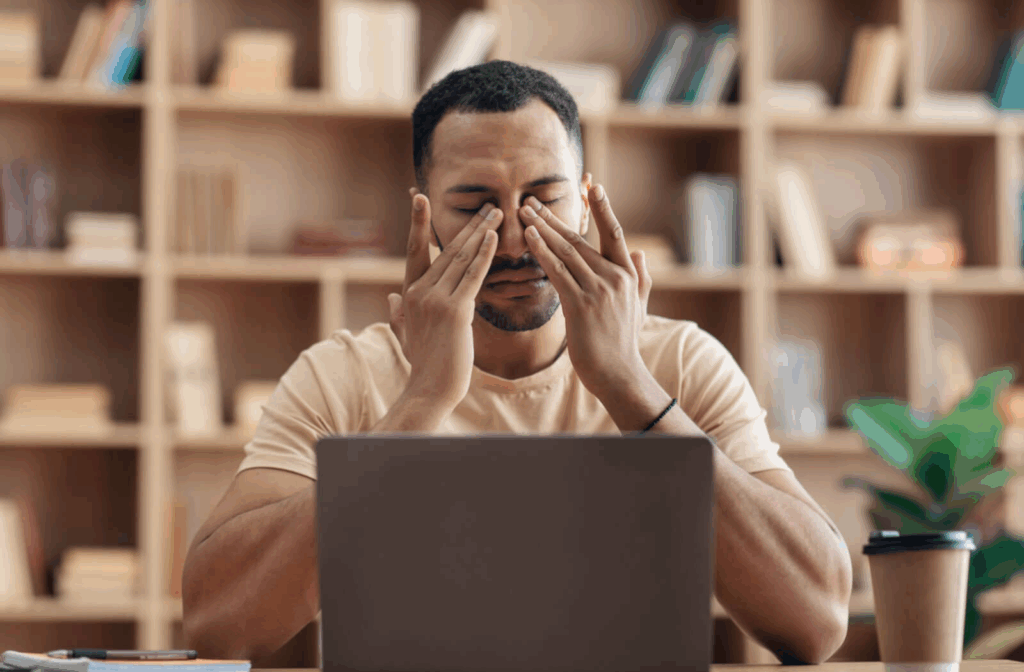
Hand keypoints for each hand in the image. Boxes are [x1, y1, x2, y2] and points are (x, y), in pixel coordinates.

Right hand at [388, 188, 502, 410]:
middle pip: (446, 250)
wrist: (429, 389)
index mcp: (408, 294)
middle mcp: (419, 292)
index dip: (418, 224)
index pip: (416, 252)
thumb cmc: (424, 365)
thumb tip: (391, 298)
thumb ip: (400, 314)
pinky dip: (484, 254)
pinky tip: (493, 237)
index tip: (420, 197)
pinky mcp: (455, 311)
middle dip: (468, 225)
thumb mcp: (406, 334)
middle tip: (487, 205)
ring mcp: (436, 300)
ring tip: (496, 213)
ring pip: (461, 258)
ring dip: (480, 232)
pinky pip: (473, 276)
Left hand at [520, 179, 652, 395]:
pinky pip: (558, 272)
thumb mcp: (640, 306)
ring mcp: (599, 290)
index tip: (591, 185)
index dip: (603, 209)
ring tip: (523, 212)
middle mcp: (616, 277)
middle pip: (580, 239)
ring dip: (542, 229)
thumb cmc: (623, 342)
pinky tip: (529, 238)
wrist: (618, 373)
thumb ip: (641, 277)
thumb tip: (638, 251)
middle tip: (531, 200)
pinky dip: (542, 252)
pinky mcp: (581, 305)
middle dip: (552, 217)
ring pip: (567, 251)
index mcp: (629, 274)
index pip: (614, 233)